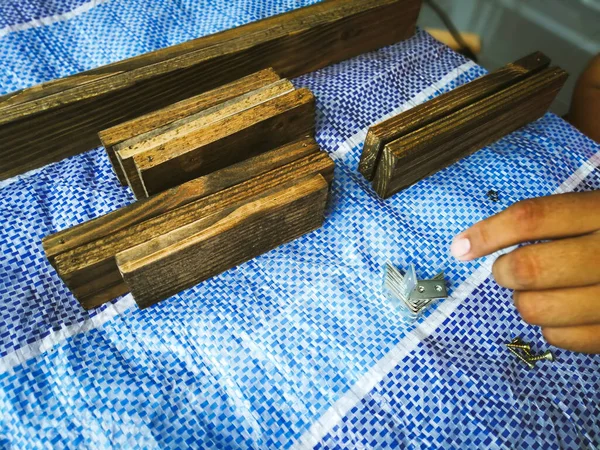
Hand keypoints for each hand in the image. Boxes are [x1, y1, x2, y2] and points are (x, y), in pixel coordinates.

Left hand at [450, 191, 599, 352]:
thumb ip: (559, 218)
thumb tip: (480, 241)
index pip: (532, 219)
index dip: (487, 233)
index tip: (461, 247)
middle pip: (528, 268)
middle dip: (505, 271)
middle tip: (509, 269)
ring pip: (538, 309)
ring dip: (525, 302)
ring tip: (538, 292)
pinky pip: (563, 339)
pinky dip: (551, 329)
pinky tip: (564, 313)